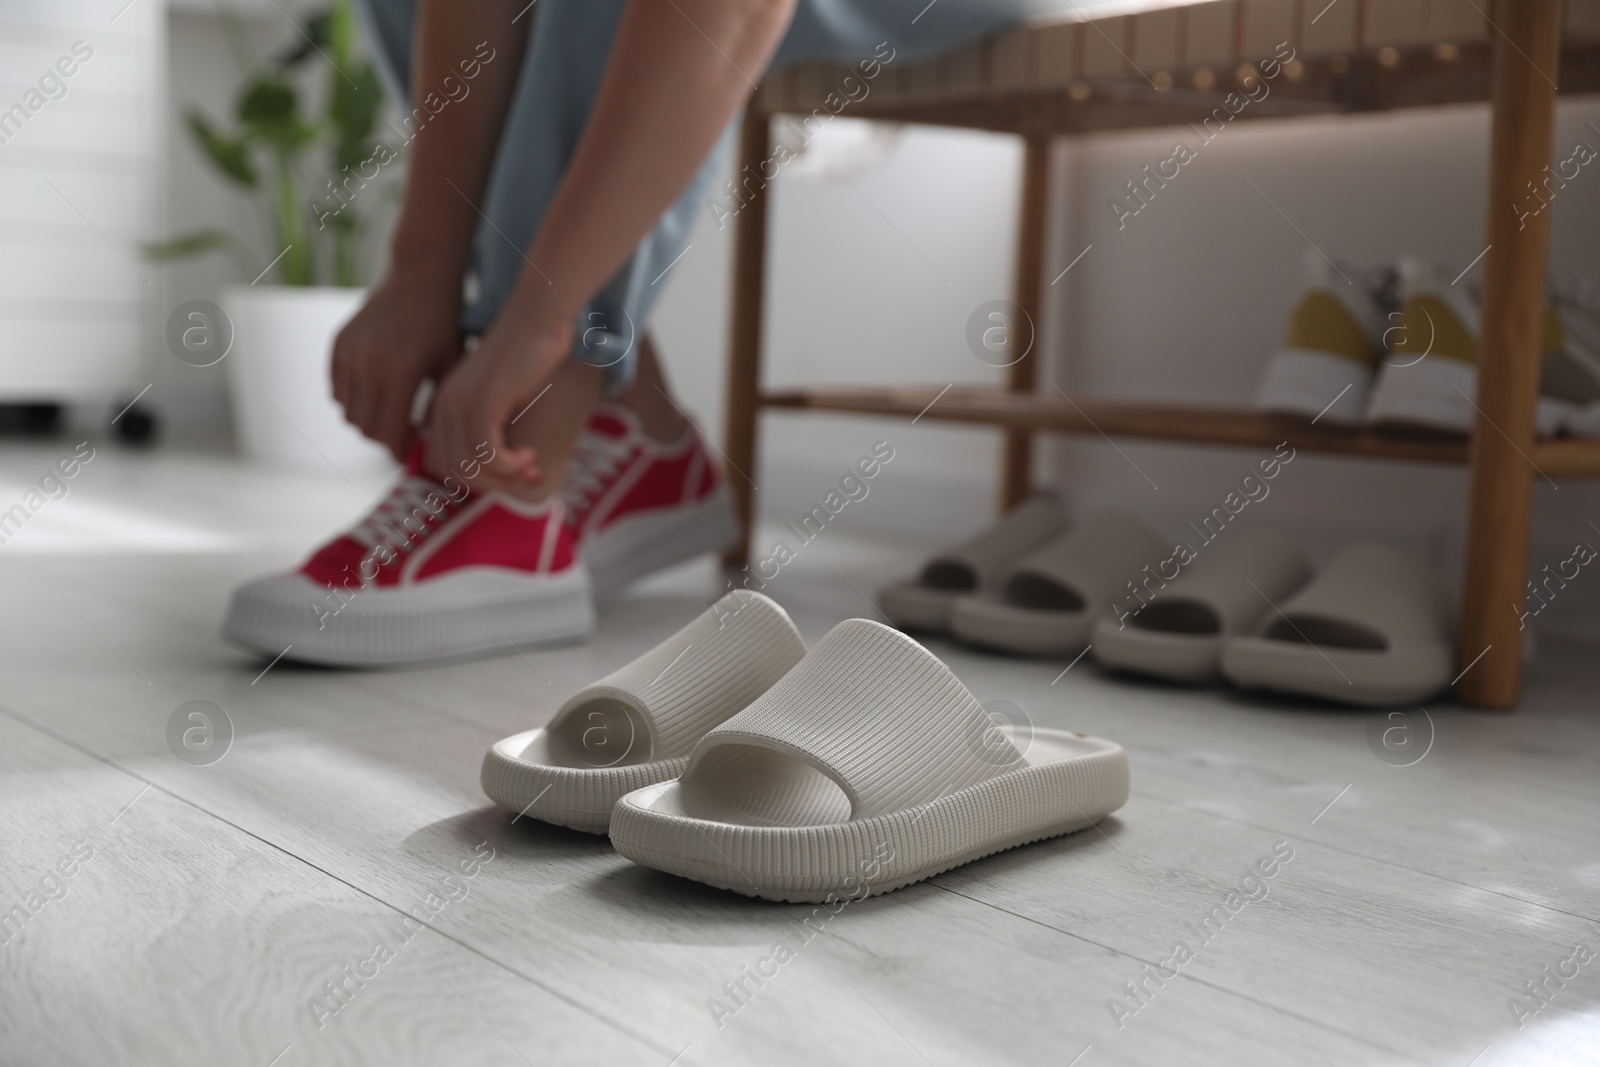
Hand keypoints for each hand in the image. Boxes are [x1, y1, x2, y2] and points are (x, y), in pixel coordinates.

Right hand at [331, 267, 462, 460]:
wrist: (420, 277)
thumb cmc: (444, 324)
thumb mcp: (450, 368)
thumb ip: (437, 409)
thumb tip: (430, 448)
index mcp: (401, 373)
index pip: (387, 432)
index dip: (397, 450)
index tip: (410, 453)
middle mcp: (369, 364)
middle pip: (364, 426)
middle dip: (383, 439)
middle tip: (402, 437)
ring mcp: (350, 352)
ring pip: (347, 411)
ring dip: (366, 421)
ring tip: (390, 416)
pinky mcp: (339, 343)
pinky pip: (336, 389)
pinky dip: (351, 400)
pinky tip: (375, 395)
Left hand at [425, 308, 568, 491]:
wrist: (536, 316)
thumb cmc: (528, 352)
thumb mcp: (502, 395)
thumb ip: (492, 424)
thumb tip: (501, 465)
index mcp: (444, 406)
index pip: (445, 465)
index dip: (481, 479)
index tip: (517, 473)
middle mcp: (445, 408)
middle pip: (456, 473)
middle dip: (495, 484)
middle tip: (530, 476)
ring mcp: (460, 406)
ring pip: (470, 469)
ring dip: (506, 478)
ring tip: (533, 468)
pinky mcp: (481, 404)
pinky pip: (487, 456)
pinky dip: (511, 466)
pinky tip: (531, 455)